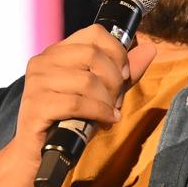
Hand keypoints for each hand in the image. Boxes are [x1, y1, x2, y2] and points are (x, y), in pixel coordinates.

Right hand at [11, 25, 157, 168]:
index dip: (117, 52)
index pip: (94, 33)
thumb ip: (124, 72)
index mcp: (57, 51)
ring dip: (107, 100)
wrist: (39, 154)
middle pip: (93, 55)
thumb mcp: (102, 92)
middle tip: (116, 99)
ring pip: (87, 81)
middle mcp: (43, 61)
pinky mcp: (36, 105)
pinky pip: (78, 103)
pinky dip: (99, 113)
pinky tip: (105, 121)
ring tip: (109, 112)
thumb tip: (151, 48)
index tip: (124, 74)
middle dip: (114, 80)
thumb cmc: (71, 120)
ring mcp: (37, 82)